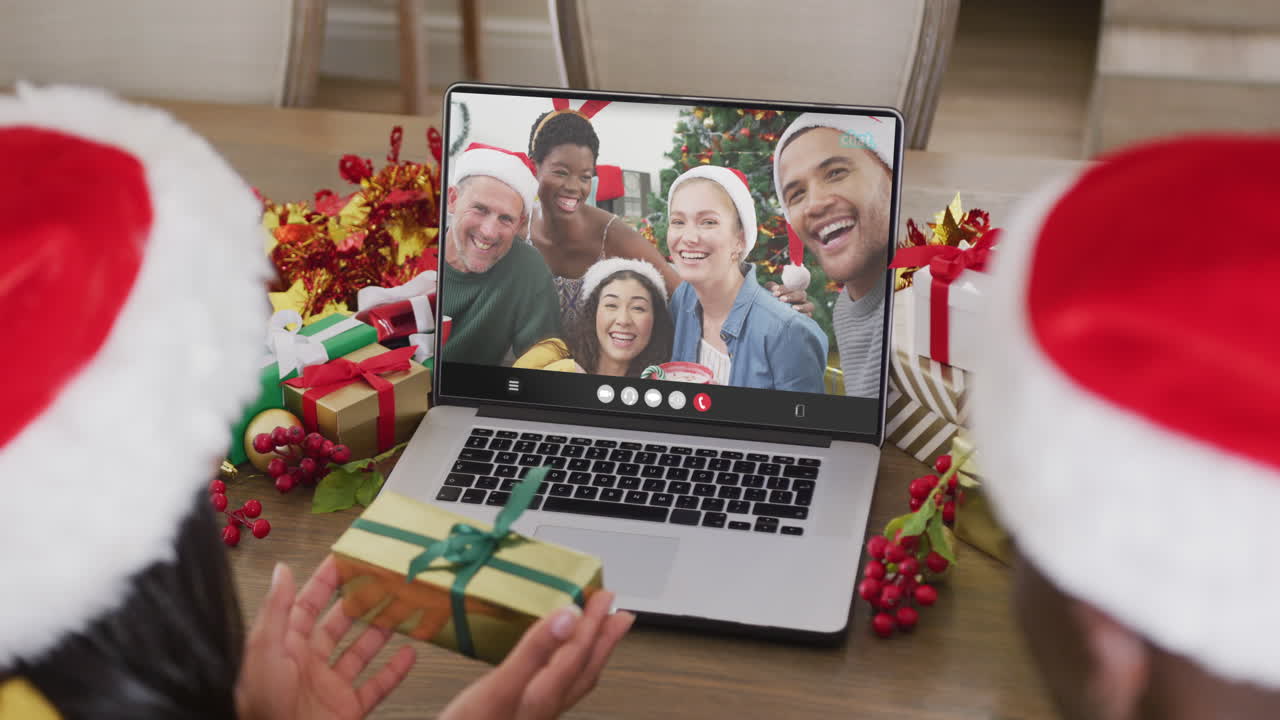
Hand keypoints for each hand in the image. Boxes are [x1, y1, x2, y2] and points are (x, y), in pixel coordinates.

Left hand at [236, 556, 416, 719]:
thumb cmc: (261, 708)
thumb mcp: (264, 651)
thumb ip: (276, 610)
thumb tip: (282, 572)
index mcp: (285, 647)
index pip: (307, 605)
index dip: (326, 581)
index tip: (345, 560)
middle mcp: (308, 665)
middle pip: (339, 625)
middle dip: (360, 602)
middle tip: (382, 581)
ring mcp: (329, 687)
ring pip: (360, 652)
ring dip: (381, 631)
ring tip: (400, 610)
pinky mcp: (347, 709)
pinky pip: (376, 687)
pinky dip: (395, 671)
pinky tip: (409, 654)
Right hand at [440, 590, 634, 719]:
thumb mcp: (499, 686)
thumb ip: (535, 651)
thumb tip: (569, 618)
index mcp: (545, 694)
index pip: (578, 651)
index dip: (591, 621)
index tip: (601, 595)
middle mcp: (546, 706)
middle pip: (584, 667)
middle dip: (604, 639)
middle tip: (620, 614)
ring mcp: (536, 714)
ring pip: (575, 680)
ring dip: (591, 653)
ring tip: (601, 634)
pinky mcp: (522, 716)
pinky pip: (558, 686)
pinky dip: (567, 667)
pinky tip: (555, 664)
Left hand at [765, 281, 814, 317]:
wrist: (769, 317)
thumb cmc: (771, 302)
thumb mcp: (768, 294)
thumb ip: (770, 287)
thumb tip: (775, 288)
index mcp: (793, 291)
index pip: (792, 287)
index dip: (784, 289)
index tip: (774, 293)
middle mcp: (801, 299)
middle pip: (801, 295)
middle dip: (792, 296)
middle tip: (781, 300)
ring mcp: (805, 309)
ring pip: (810, 306)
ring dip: (803, 307)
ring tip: (794, 308)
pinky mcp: (805, 319)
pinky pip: (809, 317)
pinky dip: (805, 316)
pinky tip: (797, 318)